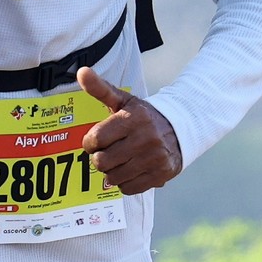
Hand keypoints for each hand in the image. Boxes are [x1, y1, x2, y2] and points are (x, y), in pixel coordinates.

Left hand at [76, 66, 182, 194]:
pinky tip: (131, 170)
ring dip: (111, 172)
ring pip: (113, 178)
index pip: (96, 139)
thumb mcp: (123, 101)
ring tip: (120, 161)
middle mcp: (144, 138)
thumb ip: (100, 88)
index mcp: (132, 119)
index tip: (96, 141)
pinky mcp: (160, 174)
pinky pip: (128, 188)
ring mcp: (153, 158)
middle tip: (108, 152)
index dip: (90, 143)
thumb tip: (82, 72)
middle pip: (102, 162)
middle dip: (100, 158)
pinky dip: (125, 182)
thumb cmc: (144, 117)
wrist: (179, 130)